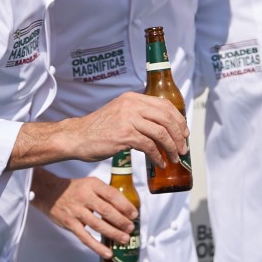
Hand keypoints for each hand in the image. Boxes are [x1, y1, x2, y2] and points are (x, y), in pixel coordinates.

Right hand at [31, 168, 136, 258]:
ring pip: (97, 225)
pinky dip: (97, 247)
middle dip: (121, 221)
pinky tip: (108, 253)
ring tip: (125, 239)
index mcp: (93, 185)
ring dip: (113, 233)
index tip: (134, 214)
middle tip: (131, 228)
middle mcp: (85, 197)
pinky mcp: (70, 224)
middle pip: (106, 210)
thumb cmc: (75, 189)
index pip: (112, 195)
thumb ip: (105, 192)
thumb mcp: (90, 183)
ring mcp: (76, 211)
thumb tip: (127, 207)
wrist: (50, 193)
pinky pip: (85, 237)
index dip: (125, 205)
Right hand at [59, 91, 188, 168]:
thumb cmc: (99, 129)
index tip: (184, 132)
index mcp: (132, 98)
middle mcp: (131, 105)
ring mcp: (128, 119)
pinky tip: (160, 163)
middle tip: (183, 148)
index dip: (179, 119)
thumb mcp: (120, 113)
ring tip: (175, 157)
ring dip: (172, 147)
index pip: (165, 105)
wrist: (78, 137)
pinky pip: (149, 146)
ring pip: (161, 132)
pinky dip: (158, 156)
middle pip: (166, 118)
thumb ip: (138, 115)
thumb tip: (162, 127)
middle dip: (179, 134)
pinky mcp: (124, 135)